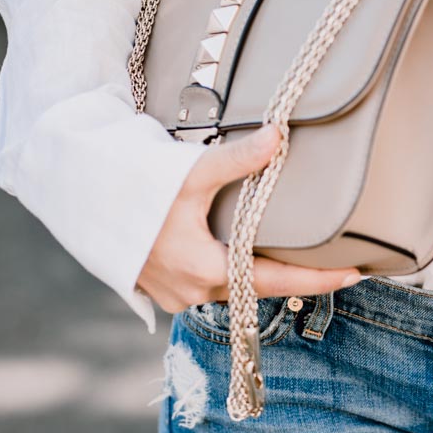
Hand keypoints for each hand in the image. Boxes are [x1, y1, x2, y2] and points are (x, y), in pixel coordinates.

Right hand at [136, 123, 363, 312]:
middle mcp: (191, 292)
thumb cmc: (129, 188)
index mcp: (203, 270)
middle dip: (294, 278)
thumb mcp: (188, 173)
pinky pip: (209, 286)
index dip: (318, 279)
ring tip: (295, 260)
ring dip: (260, 275)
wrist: (77, 197)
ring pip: (232, 289)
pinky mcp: (162, 287)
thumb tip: (279, 137)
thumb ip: (237, 159)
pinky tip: (245, 257)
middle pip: (256, 288)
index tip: (355, 274)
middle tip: (335, 265)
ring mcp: (175, 295)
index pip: (276, 281)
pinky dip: (231, 272)